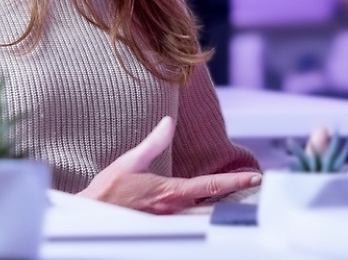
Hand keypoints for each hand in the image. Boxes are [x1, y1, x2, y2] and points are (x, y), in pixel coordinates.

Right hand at [79, 116, 262, 213]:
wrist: (92, 216)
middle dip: (235, 198)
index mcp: (170, 191)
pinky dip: (204, 211)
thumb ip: (153, 142)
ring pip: (204, 214)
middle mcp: (175, 209)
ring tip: (240, 197)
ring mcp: (171, 220)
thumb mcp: (130, 161)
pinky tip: (211, 207)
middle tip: (255, 190)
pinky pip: (190, 218)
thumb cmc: (108, 191)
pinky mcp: (164, 225)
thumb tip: (168, 122)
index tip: (255, 179)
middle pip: (215, 205)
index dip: (236, 181)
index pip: (211, 185)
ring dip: (222, 205)